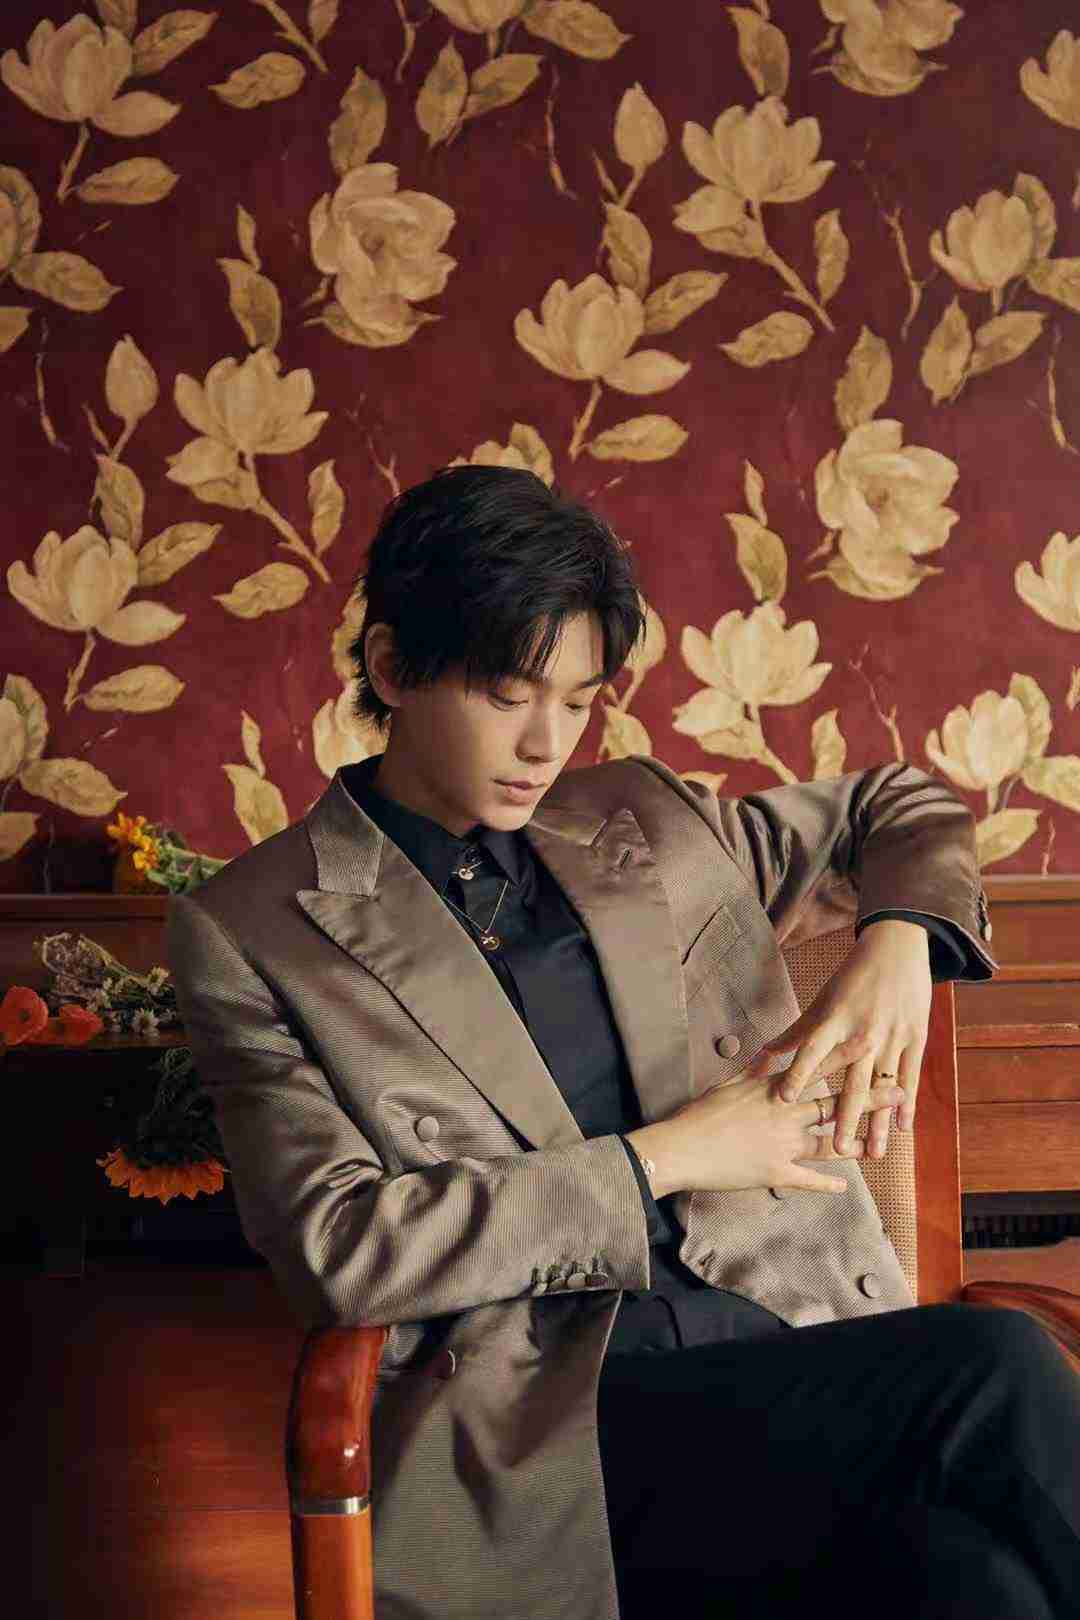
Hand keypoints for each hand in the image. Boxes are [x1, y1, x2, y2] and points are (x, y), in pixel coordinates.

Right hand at [626, 1073, 905, 1198]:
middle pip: (835, 1103)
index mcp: (773, 1089)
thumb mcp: (727, 1085)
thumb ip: (753, 1070)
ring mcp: (783, 1144)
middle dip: (870, 1097)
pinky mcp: (776, 1172)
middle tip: (899, 1091)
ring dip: (856, 1142)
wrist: (681, 1148)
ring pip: (829, 1142)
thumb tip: (768, 1054)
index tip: (871, 1042)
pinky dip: (827, 1184)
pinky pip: (808, 1179)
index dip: (846, 1056)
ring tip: (879, 1144)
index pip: (817, 1069)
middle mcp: (784, 1114)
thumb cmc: (699, 1114)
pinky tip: (844, 1187)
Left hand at [743, 919, 932, 1160]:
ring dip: (880, 1122)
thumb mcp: (823, 1001)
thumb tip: (763, 1055)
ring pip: (884, 1086)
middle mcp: (864, 1031)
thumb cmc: (852, 977)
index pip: (813, 1050)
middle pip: (852, 1080)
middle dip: (847, 1116)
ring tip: (875, 1153)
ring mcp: (892, 1035)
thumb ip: (796, 1033)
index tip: (785, 1098)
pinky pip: (909, 1075)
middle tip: (840, 1149)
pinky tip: (904, 1128)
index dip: (798, 1073)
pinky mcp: (915, 1037)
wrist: (896, 948)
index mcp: (835, 1019)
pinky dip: (907, 1102)